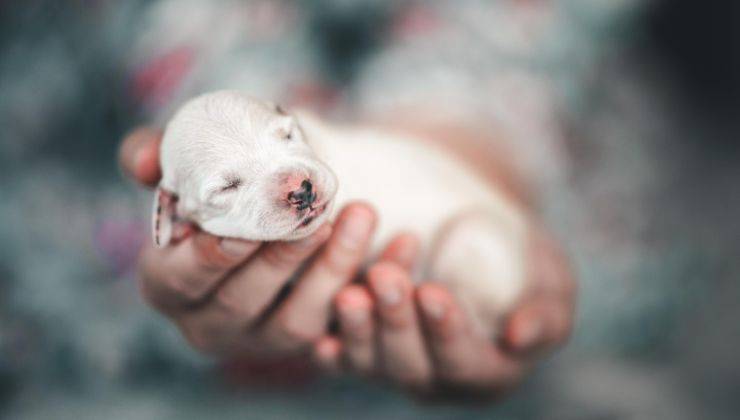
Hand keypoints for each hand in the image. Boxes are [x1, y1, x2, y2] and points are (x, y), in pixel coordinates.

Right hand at [119, 127, 377, 356]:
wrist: (280, 203)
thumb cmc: (225, 184)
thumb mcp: (191, 163)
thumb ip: (159, 154)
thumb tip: (146, 161)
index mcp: (167, 281)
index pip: (176, 279)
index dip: (209, 258)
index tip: (246, 229)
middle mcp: (206, 321)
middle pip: (239, 303)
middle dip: (280, 260)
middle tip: (317, 216)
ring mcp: (258, 339)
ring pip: (294, 321)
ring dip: (331, 269)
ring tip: (360, 215)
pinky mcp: (303, 341)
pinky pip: (339, 326)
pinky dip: (367, 282)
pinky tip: (399, 243)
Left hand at [312, 228, 575, 401]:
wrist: (484, 253)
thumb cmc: (527, 271)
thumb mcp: (554, 286)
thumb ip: (546, 314)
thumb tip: (519, 336)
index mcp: (488, 372)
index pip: (464, 360)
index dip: (446, 330)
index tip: (431, 291)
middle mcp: (439, 380)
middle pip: (411, 364)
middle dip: (395, 321)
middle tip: (384, 276)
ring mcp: (398, 369)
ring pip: (372, 363)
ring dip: (357, 330)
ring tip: (348, 294)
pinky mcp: (367, 351)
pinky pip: (344, 359)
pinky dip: (331, 350)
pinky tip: (319, 336)